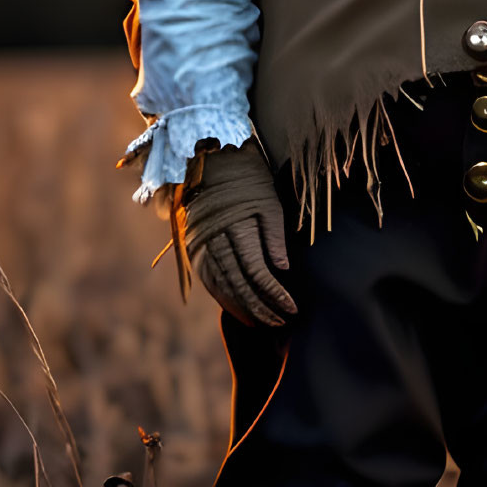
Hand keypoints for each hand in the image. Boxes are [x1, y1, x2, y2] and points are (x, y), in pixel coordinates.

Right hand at [182, 138, 297, 327]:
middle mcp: (215, 240)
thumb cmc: (250, 181)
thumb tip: (283, 270)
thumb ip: (275, 237)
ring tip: (263, 323)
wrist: (214, 163)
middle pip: (239, 284)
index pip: (257, 271)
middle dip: (261, 308)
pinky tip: (239, 310)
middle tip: (281, 322)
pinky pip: (208, 281)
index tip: (292, 308)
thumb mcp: (269, 202)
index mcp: (237, 227)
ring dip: (242, 309)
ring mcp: (201, 246)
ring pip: (222, 287)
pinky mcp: (194, 249)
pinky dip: (224, 299)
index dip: (275, 293)